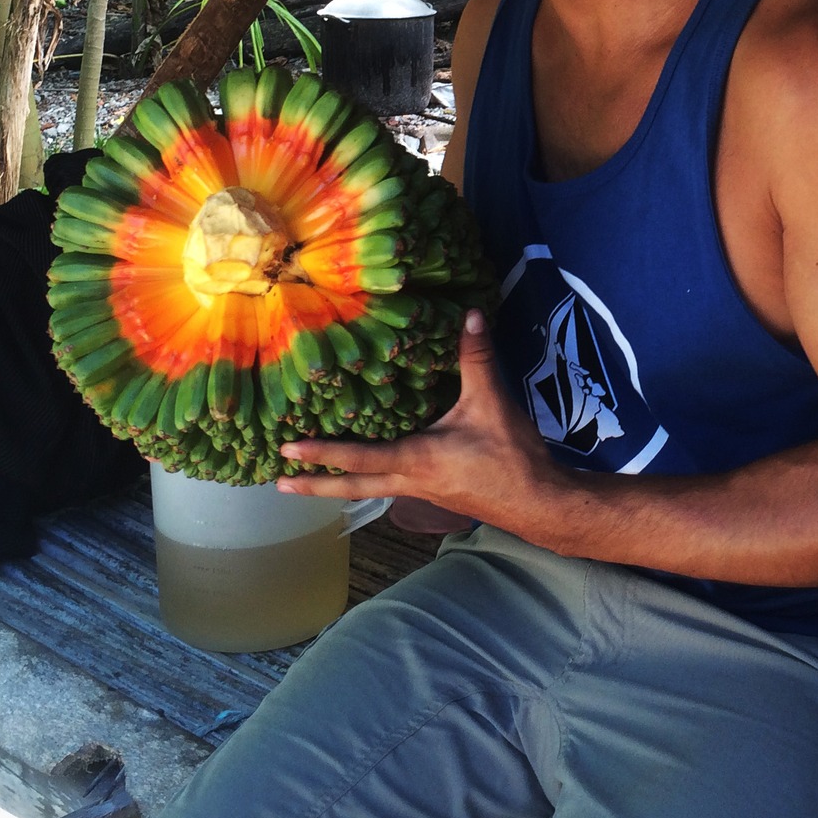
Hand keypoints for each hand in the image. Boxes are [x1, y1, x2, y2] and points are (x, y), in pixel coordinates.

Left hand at [277, 310, 561, 527]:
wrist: (539, 503)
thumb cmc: (510, 457)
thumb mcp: (492, 403)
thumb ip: (477, 358)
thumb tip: (470, 314)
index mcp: (415, 459)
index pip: (358, 457)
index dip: (321, 453)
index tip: (286, 450)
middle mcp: (410, 481)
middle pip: (353, 487)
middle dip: (315, 485)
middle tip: (278, 483)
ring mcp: (422, 493)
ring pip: (370, 490)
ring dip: (339, 486)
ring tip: (310, 482)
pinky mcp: (436, 496)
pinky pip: (392, 487)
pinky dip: (371, 481)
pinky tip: (371, 473)